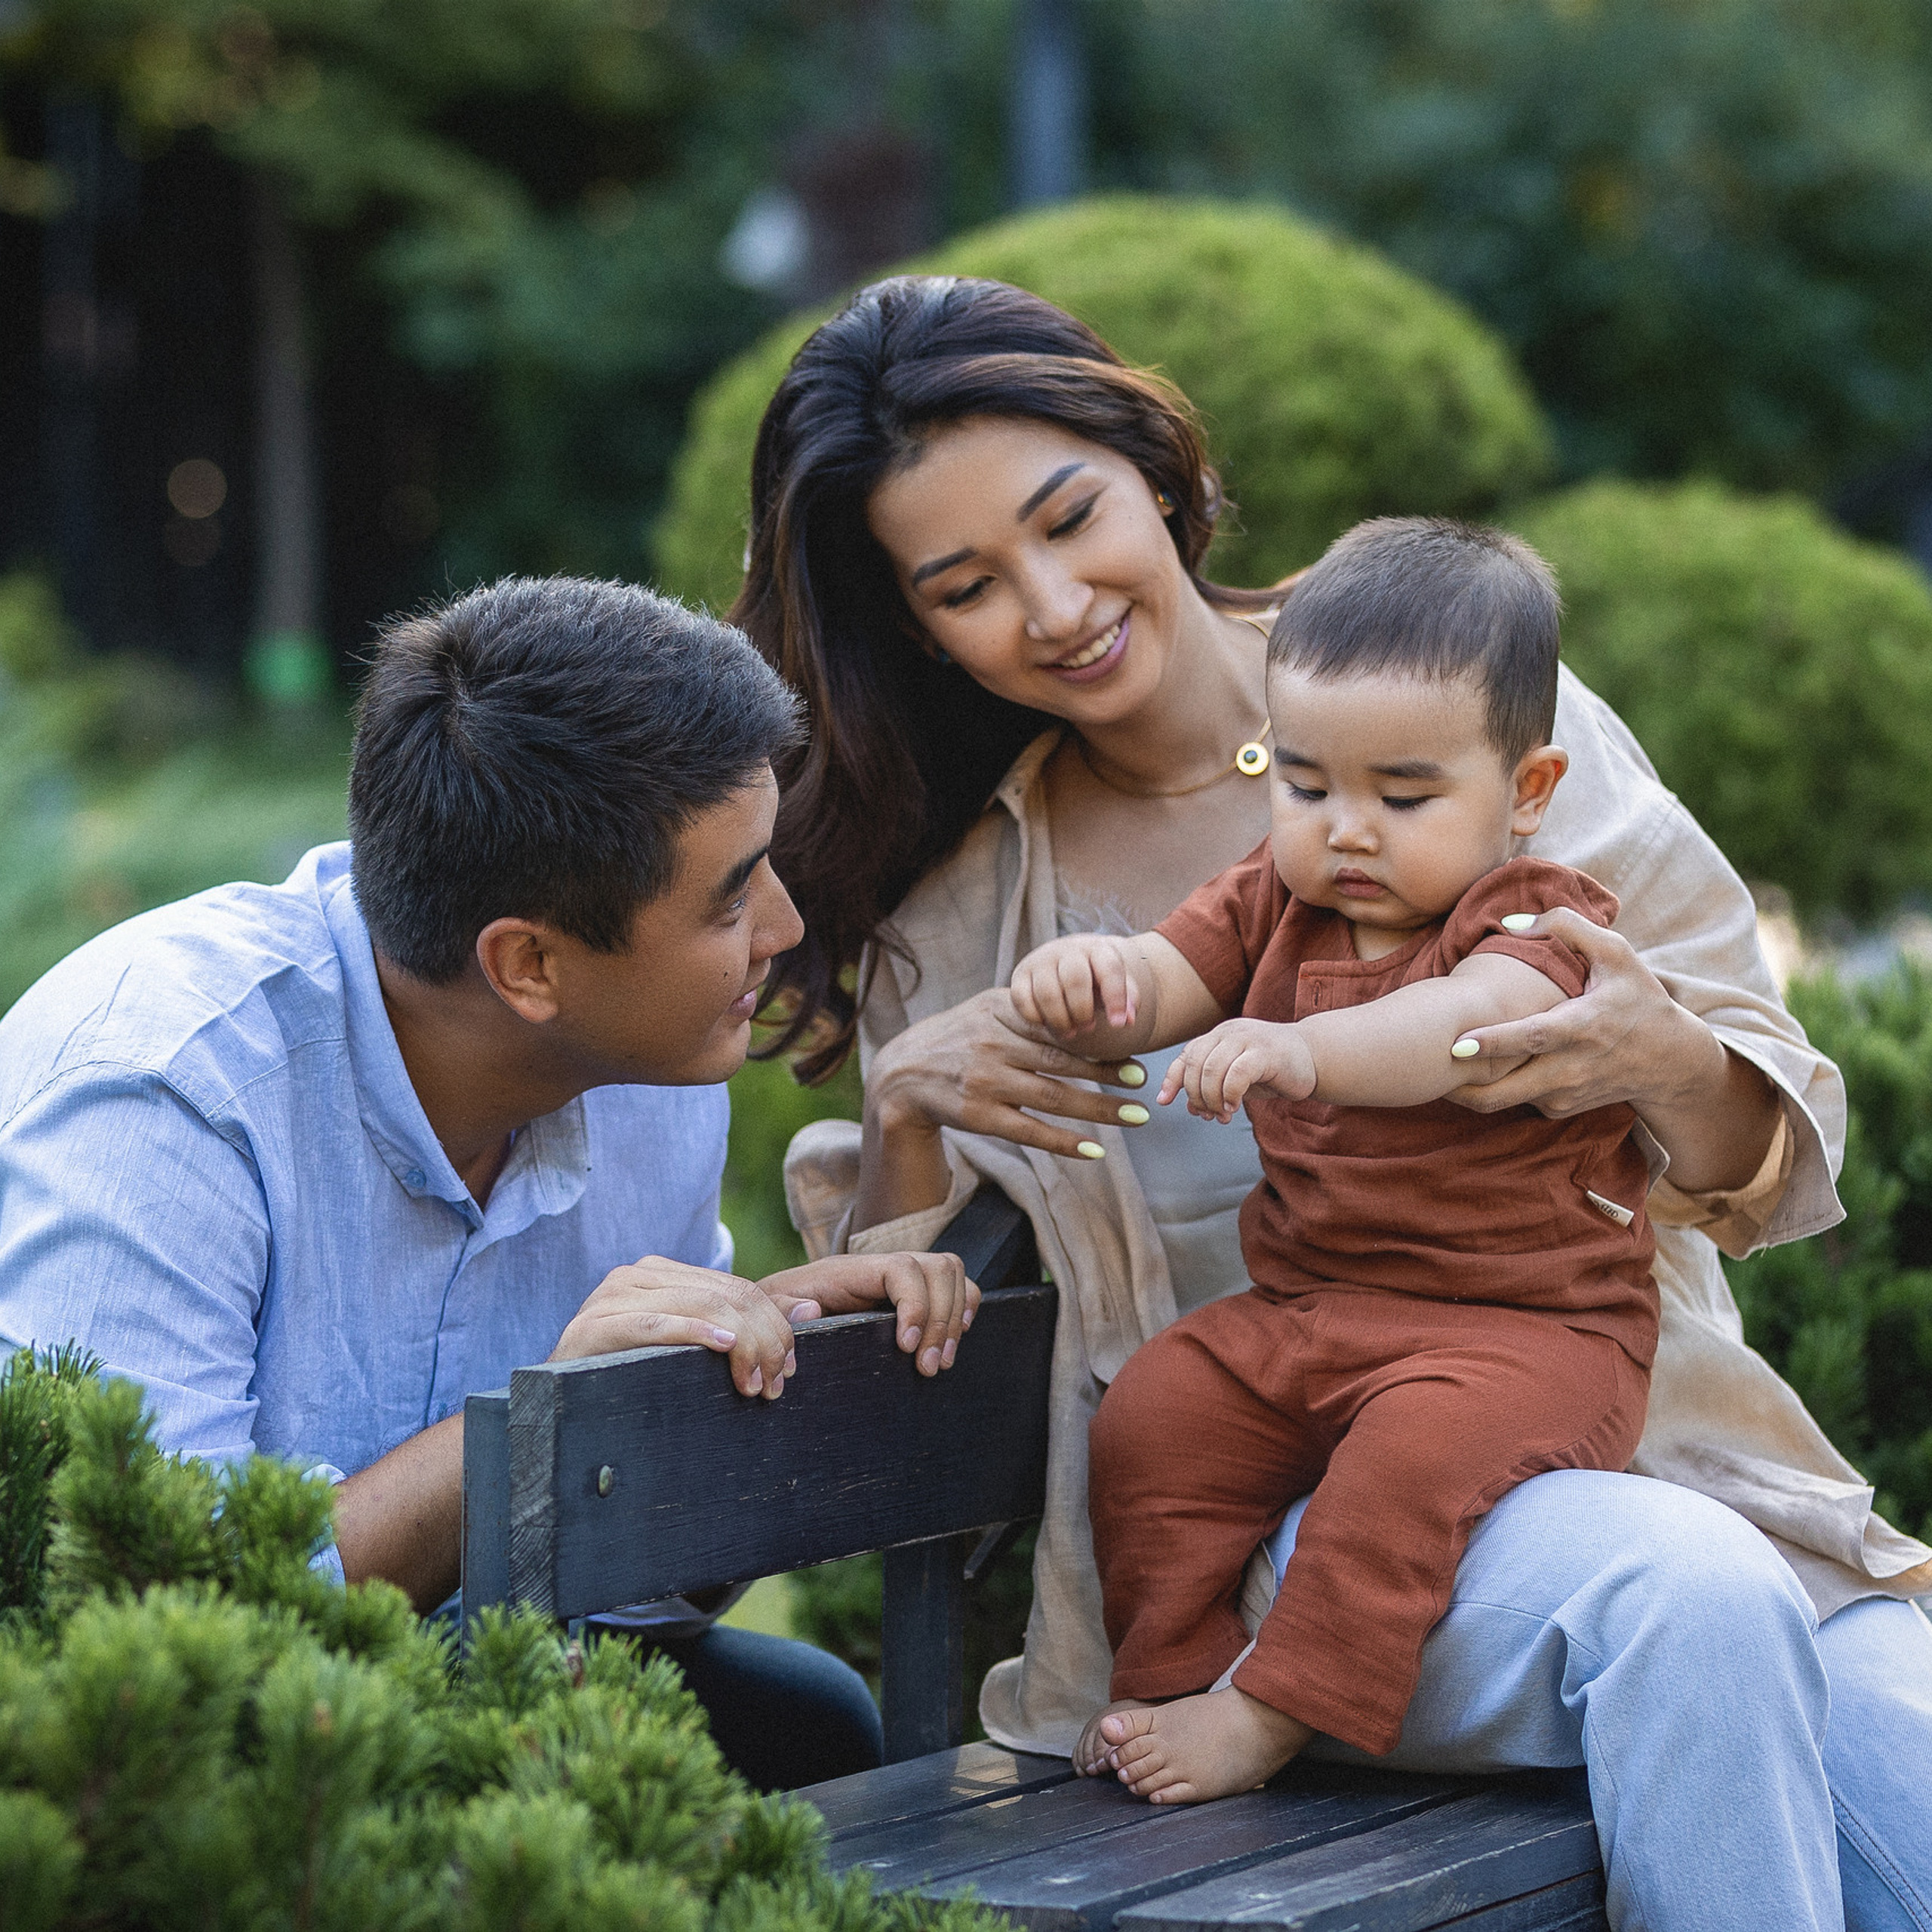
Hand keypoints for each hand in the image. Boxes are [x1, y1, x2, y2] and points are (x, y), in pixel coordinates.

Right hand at [549, 1256, 797, 1399]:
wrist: (556, 1407)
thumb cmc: (632, 1381)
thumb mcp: (695, 1350)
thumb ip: (747, 1327)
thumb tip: (812, 1310)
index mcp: (663, 1273)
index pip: (738, 1288)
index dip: (774, 1325)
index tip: (790, 1368)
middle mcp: (637, 1274)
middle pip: (725, 1295)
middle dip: (761, 1339)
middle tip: (775, 1384)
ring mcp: (612, 1295)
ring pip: (698, 1305)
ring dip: (738, 1345)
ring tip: (755, 1382)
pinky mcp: (594, 1325)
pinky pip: (653, 1323)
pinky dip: (691, 1332)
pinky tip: (721, 1347)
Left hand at [761, 1252, 979, 1376]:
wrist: (774, 1309)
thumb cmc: (773, 1312)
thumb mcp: (769, 1311)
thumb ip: (784, 1310)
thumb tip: (814, 1310)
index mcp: (850, 1270)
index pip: (901, 1268)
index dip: (915, 1304)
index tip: (906, 1347)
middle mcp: (880, 1267)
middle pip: (937, 1267)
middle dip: (941, 1318)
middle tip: (928, 1366)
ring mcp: (898, 1279)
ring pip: (950, 1273)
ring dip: (954, 1318)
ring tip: (938, 1362)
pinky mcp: (910, 1295)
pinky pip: (953, 1286)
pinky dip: (962, 1308)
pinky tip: (951, 1340)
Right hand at [868, 987, 1148, 1166]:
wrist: (901, 1074)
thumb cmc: (957, 1039)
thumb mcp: (985, 1010)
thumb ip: (1029, 1011)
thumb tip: (1084, 1009)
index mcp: (1001, 1013)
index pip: (1060, 1028)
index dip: (1101, 1043)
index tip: (1135, 1054)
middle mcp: (994, 1045)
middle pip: (1063, 1063)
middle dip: (1108, 1075)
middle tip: (1143, 1083)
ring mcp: (986, 1083)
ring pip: (1053, 1098)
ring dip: (1098, 1109)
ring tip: (1134, 1117)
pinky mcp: (979, 1116)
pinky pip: (1030, 1131)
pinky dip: (1064, 1141)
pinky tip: (1094, 1149)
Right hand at [1011, 936, 1138, 1037]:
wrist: (1066, 962)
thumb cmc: (1096, 979)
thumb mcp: (1116, 985)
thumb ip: (1127, 999)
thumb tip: (1127, 1020)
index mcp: (1096, 949)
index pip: (1109, 969)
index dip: (1116, 998)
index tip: (1118, 1025)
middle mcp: (1066, 949)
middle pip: (1075, 980)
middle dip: (1083, 1011)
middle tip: (1088, 1028)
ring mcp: (1040, 960)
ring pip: (1047, 993)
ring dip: (1060, 1020)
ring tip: (1070, 1033)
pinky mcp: (1019, 974)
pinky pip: (1022, 999)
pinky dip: (1035, 1017)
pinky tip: (1047, 1023)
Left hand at [1159, 1019, 1316, 1121]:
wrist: (1313, 1058)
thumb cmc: (1272, 1069)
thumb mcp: (1235, 1077)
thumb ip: (1212, 1086)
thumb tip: (1189, 1107)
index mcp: (1217, 1036)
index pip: (1186, 1056)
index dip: (1172, 1080)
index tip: (1164, 1102)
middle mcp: (1228, 1032)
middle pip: (1195, 1065)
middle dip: (1195, 1095)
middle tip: (1207, 1114)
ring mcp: (1247, 1038)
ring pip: (1212, 1070)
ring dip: (1212, 1099)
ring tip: (1223, 1114)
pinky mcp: (1265, 1051)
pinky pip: (1236, 1074)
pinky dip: (1230, 1095)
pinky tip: (1234, 1107)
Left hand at [1441, 907, 1710, 1118]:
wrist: (1671, 1061)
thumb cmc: (1638, 998)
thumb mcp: (1616, 953)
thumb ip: (1567, 926)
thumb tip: (1511, 921)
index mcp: (1583, 1027)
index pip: (1532, 1038)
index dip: (1494, 1042)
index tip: (1456, 1042)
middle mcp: (1572, 1068)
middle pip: (1506, 1089)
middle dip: (1462, 1085)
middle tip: (1423, 1067)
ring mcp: (1566, 1094)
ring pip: (1505, 1101)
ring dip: (1468, 1090)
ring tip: (1434, 1070)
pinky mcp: (1561, 1109)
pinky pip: (1517, 1101)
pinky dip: (1493, 1090)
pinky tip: (1473, 1071)